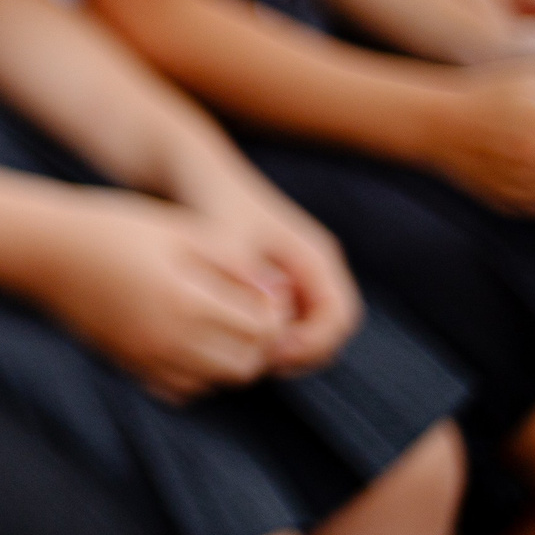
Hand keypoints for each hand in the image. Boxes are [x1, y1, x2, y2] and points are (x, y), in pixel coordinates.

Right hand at [36, 190, 291, 399]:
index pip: (263, 328)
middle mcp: (168, 339)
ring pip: (217, 382)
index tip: (263, 288)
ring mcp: (147, 358)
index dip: (276, 310)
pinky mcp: (131, 366)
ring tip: (222, 322)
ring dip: (232, 357)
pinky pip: (184, 389)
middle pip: (246, 364)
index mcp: (185, 299)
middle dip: (260, 340)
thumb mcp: (180, 229)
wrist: (47, 251)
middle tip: (249, 308)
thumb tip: (275, 290)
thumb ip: (234, 260)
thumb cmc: (115, 228)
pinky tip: (191, 339)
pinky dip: (200, 372)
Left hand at [179, 168, 362, 375]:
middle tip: (256, 363)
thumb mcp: (227, 235)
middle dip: (299, 354)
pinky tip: (233, 341)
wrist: (195, 172)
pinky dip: (269, 339)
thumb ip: (248, 272)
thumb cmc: (213, 201)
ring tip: (243, 355)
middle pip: (330, 332)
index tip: (270, 351)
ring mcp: (298, 277)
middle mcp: (315, 268)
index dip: (311, 344)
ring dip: (284, 350)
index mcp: (316, 257)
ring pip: (308, 332)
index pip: (339, 319)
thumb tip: (272, 312)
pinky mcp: (276, 283)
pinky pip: (287, 323)